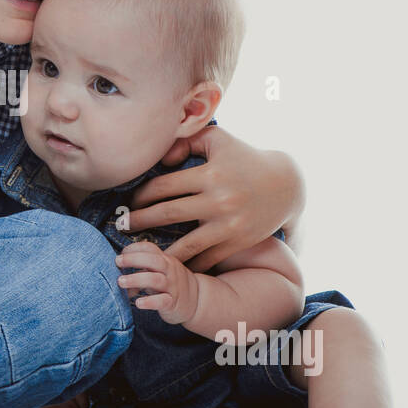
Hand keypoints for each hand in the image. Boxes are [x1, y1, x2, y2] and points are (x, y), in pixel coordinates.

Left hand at [116, 240, 200, 326]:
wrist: (196, 300)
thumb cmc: (169, 283)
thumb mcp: (158, 271)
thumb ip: (140, 269)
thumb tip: (117, 272)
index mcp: (164, 260)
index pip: (150, 248)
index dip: (134, 248)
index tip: (120, 254)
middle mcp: (169, 270)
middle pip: (154, 260)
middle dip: (134, 259)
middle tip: (117, 262)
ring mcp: (172, 286)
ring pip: (156, 280)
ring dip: (137, 279)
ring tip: (121, 282)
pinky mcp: (173, 303)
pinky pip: (162, 301)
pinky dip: (149, 302)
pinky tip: (137, 303)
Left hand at [127, 125, 301, 272]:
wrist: (285, 185)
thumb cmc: (244, 158)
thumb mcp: (217, 140)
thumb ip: (186, 142)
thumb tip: (162, 159)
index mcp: (209, 174)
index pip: (163, 186)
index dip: (141, 194)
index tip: (129, 200)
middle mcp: (218, 200)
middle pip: (167, 214)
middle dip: (139, 221)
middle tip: (121, 226)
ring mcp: (228, 225)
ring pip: (185, 244)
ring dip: (158, 251)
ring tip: (140, 254)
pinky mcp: (237, 242)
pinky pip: (206, 258)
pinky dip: (188, 264)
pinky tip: (170, 267)